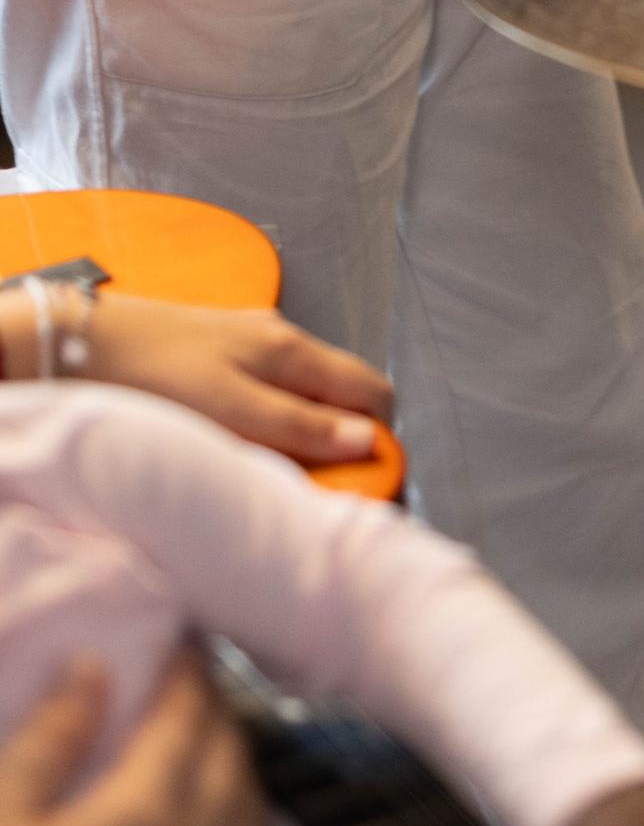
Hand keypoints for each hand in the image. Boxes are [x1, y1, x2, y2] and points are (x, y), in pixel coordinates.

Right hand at [0, 652, 262, 825]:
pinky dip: (238, 806)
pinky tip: (210, 803)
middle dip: (211, 704)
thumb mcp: (6, 817)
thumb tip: (90, 665)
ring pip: (247, 794)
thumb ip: (47, 743)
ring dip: (229, 754)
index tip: (178, 639)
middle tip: (185, 681)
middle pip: (228, 747)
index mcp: (151, 804)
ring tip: (197, 733)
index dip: (187, 667)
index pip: (188, 711)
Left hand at [84, 298, 391, 464]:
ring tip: (273, 470)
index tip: (363, 483)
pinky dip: (273, 419)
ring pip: (306, 392)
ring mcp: (253, 341)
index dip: (377, 438)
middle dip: (343, 439)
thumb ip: (299, 425)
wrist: (83, 343)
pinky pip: (272, 389)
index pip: (372, 391)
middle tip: (314, 487)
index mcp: (293, 350)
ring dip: (305, 432)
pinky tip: (241, 441)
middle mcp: (283, 337)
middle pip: (343, 392)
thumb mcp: (231, 410)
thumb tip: (367, 438)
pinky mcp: (224, 350)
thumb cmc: (155, 375)